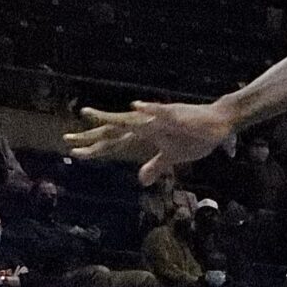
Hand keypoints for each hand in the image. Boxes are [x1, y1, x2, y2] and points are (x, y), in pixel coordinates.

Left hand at [65, 97, 233, 181]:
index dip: (94, 147)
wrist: (218, 122)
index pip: (114, 142)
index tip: (73, 152)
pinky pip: (159, 111)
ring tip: (89, 115)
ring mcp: (158, 119)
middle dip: (91, 136)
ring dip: (111, 119)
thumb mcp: (172, 157)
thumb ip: (155, 166)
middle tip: (67, 140)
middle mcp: (145, 125)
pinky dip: (147, 109)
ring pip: (131, 120)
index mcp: (144, 134)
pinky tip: (135, 107)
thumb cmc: (195, 138)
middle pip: (113, 131)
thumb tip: (140, 180)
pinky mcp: (175, 114)